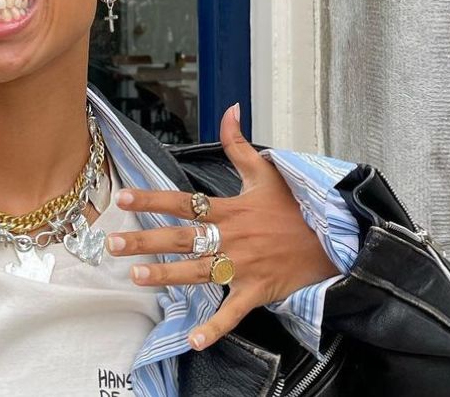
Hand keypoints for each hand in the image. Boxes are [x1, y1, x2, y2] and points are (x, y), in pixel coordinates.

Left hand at [105, 104, 339, 350]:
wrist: (336, 239)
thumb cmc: (296, 207)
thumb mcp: (267, 172)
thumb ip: (239, 144)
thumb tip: (228, 109)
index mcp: (231, 209)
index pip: (183, 202)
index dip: (151, 199)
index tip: (122, 199)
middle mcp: (232, 237)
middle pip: (182, 238)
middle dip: (145, 241)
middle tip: (113, 246)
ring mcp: (244, 266)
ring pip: (198, 272)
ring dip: (167, 276)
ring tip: (136, 277)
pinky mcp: (257, 291)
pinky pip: (233, 312)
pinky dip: (215, 327)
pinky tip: (193, 340)